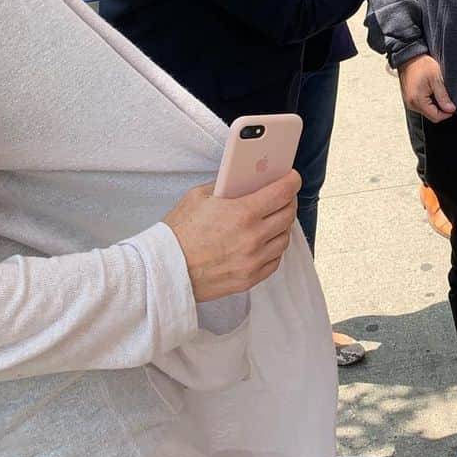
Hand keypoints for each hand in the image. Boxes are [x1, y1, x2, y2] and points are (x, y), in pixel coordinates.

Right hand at [161, 171, 300, 301]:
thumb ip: (226, 186)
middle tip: (284, 195)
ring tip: (275, 217)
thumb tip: (245, 180)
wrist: (163, 271)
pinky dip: (274, 248)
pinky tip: (267, 240)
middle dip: (289, 201)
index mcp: (242, 213)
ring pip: (284, 238)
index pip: (282, 192)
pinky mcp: (249, 279)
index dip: (292, 181)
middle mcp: (253, 238)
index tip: (293, 177)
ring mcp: (252, 261)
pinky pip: (274, 260)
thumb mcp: (199, 196)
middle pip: (288, 214)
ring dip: (282, 225)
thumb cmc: (178, 232)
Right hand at [398, 54, 455, 122]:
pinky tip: (430, 91)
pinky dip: (428, 101)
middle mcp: (411, 104)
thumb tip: (450, 109)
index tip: (452, 104)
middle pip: (431, 115)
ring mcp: (409, 102)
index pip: (436, 117)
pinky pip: (421, 105)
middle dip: (440, 109)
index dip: (447, 113)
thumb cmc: (422, 65)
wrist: (410, 57)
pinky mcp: (409, 98)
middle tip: (445, 96)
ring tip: (436, 91)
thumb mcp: (436, 80)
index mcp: (418, 100)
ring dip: (434, 105)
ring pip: (426, 111)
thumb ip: (443, 97)